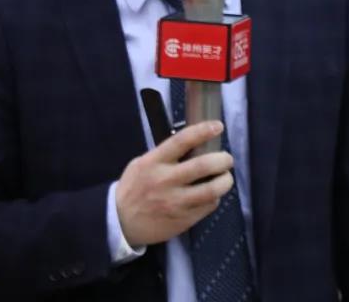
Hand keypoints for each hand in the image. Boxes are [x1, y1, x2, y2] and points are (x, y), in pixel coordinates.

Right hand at [115, 120, 233, 247]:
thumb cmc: (134, 188)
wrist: (121, 222)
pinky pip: (207, 207)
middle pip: (202, 166)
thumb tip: (193, 146)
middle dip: (222, 159)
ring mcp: (175, 202)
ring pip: (210, 190)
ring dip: (225, 181)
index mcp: (154, 162)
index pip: (181, 141)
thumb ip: (164, 156)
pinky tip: (212, 195)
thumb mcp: (142, 164)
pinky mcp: (183, 220)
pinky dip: (214, 199)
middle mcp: (166, 181)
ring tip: (226, 178)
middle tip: (227, 159)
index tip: (217, 126)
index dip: (202, 131)